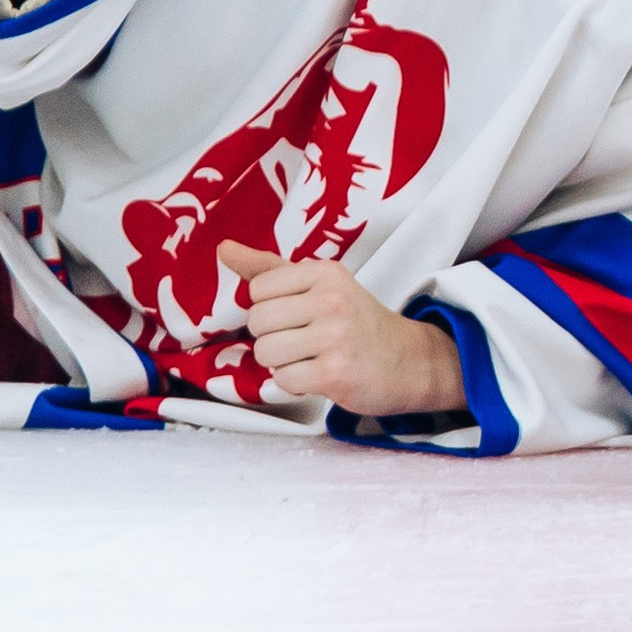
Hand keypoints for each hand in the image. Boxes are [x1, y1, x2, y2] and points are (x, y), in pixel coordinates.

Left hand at [219, 241, 466, 414]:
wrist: (408, 360)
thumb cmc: (355, 321)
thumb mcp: (319, 284)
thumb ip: (268, 268)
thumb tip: (223, 248)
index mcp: (324, 272)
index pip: (258, 289)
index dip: (269, 309)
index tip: (297, 314)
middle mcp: (331, 299)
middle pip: (258, 322)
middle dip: (272, 338)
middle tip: (304, 340)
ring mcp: (335, 336)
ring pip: (266, 353)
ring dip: (282, 363)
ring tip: (310, 358)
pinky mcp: (337, 372)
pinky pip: (284, 380)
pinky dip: (296, 383)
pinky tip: (320, 375)